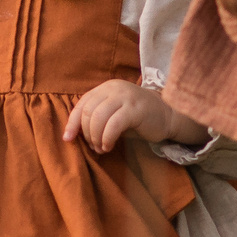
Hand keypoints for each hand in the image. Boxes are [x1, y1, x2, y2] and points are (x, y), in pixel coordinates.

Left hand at [63, 80, 207, 152]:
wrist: (168, 115)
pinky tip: (108, 146)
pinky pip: (113, 125)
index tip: (68, 139)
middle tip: (93, 147)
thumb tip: (73, 134)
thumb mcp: (114, 114)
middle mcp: (114, 88)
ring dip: (95, 137)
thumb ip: (96, 118)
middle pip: (88, 112)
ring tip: (101, 148)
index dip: (72, 123)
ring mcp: (126, 97)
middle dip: (86, 133)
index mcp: (106, 88)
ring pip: (98, 118)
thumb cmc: (137, 119)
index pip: (82, 104)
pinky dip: (106, 138)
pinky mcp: (136, 109)